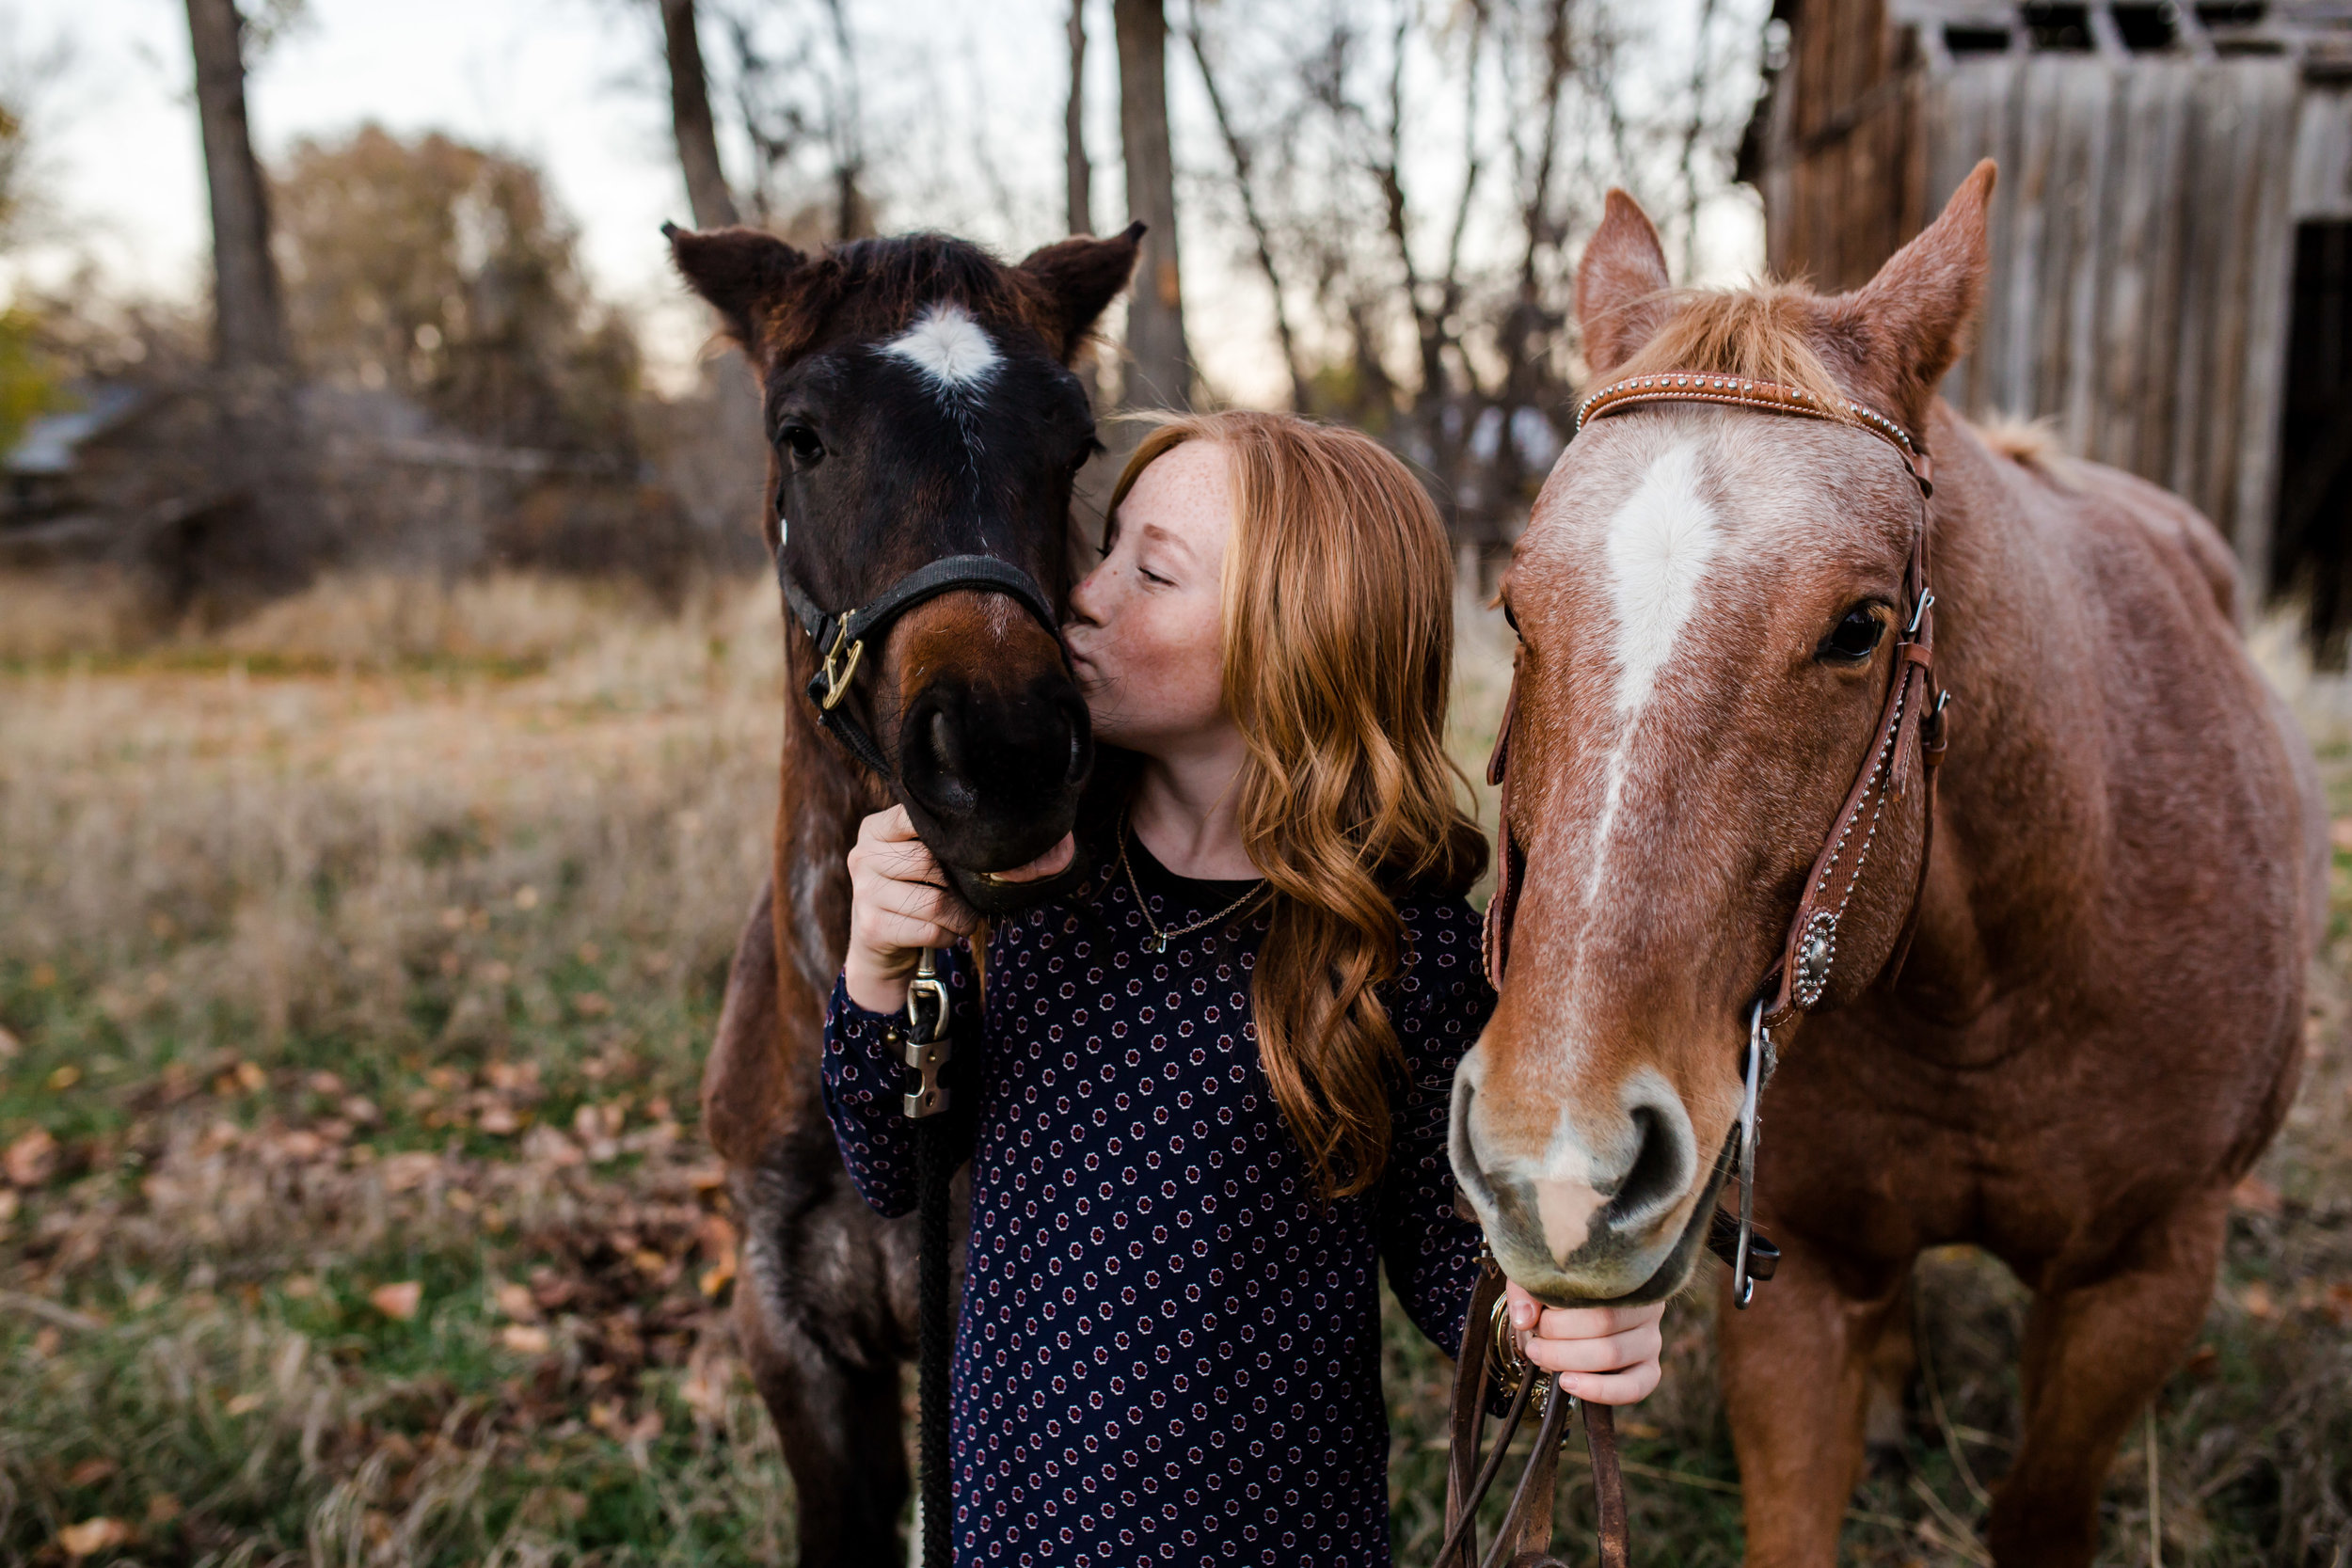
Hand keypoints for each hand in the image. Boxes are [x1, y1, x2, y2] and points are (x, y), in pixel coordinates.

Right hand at [842, 806, 978, 1012]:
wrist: (877, 936)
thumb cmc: (908, 886)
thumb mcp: (912, 854)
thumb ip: (938, 841)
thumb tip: (1001, 863)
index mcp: (874, 830)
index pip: (913, 818)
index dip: (948, 833)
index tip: (967, 848)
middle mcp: (862, 857)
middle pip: (929, 862)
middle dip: (962, 883)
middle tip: (974, 893)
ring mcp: (864, 894)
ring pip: (935, 902)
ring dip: (962, 915)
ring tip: (966, 916)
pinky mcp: (873, 928)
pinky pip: (930, 931)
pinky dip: (949, 935)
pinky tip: (947, 931)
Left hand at [1502, 1280, 1664, 1405]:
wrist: (1571, 1316)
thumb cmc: (1560, 1295)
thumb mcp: (1540, 1282)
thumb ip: (1527, 1292)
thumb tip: (1526, 1319)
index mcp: (1624, 1278)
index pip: (1595, 1293)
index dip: (1560, 1313)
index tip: (1535, 1320)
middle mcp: (1645, 1308)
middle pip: (1603, 1325)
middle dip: (1559, 1338)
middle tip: (1533, 1343)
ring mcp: (1650, 1341)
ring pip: (1612, 1355)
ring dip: (1568, 1360)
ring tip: (1541, 1357)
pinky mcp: (1649, 1371)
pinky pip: (1634, 1388)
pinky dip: (1600, 1390)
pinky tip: (1569, 1383)